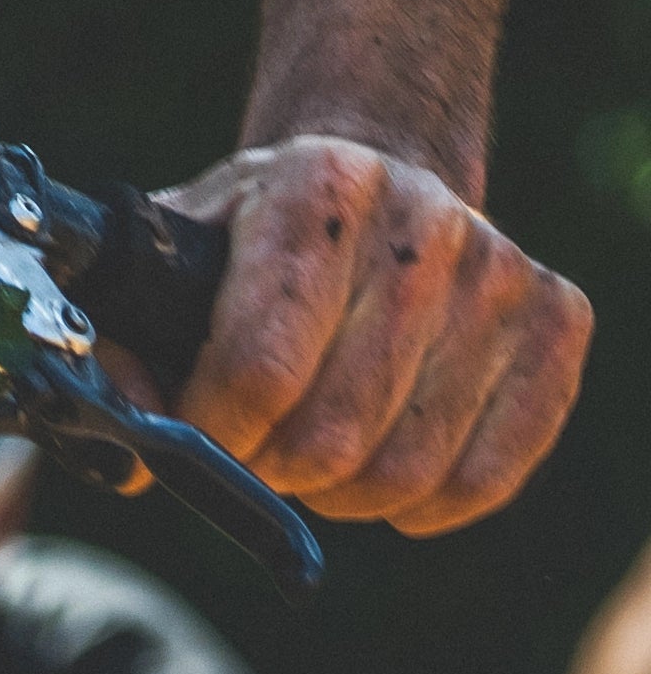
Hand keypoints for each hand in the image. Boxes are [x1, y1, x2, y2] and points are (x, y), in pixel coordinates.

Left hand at [147, 133, 589, 533]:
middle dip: (274, 465)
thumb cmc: (269, 223)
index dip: (213, 429)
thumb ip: (131, 322)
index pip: (258, 365)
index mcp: (317, 183)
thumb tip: (120, 412)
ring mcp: (496, 269)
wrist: (378, 168)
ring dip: (343, 491)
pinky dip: (426, 505)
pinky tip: (389, 468)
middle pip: (332, 433)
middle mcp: (420, 218)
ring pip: (406, 470)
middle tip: (259, 445)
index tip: (197, 434)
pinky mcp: (554, 319)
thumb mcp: (185, 242)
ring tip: (317, 447)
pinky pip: (486, 478)